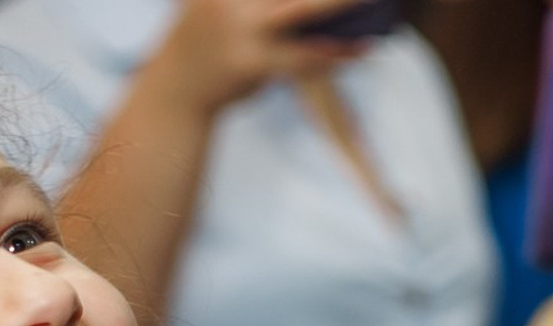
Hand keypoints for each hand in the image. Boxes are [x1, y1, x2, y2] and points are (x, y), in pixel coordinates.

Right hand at [154, 0, 371, 114]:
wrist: (175, 90)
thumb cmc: (207, 33)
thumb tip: (316, 5)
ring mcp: (239, 26)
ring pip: (305, 9)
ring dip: (344, 4)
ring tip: (377, 0)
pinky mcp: (249, 63)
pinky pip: (304, 58)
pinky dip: (336, 54)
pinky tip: (363, 48)